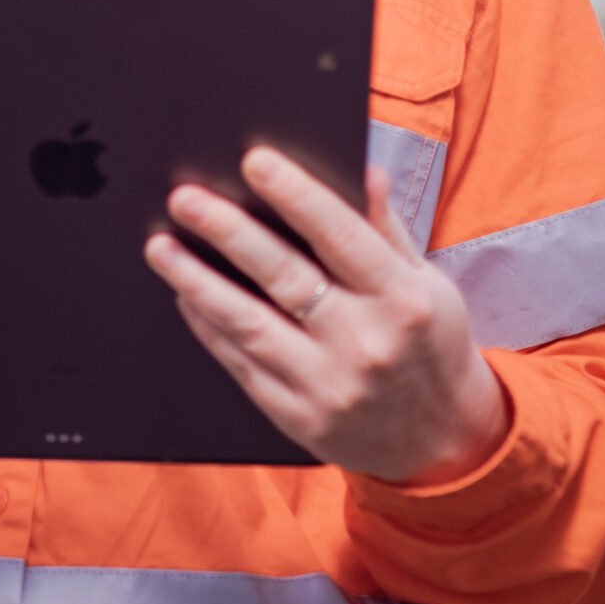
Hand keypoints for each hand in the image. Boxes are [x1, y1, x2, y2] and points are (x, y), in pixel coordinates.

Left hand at [143, 147, 507, 485]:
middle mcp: (365, 343)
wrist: (444, 443)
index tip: (254, 161)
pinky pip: (241, 363)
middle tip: (184, 198)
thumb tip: (363, 171)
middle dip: (229, 232)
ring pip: (249, 324)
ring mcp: (328, 386)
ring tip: (160, 246)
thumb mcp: (428, 283)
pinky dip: (209, 326)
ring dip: (198, 281)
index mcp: (403, 300)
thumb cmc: (430, 346)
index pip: (341, 236)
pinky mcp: (298, 417)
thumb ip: (387, 228)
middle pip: (284, 276)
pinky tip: (185, 294)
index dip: (296, 196)